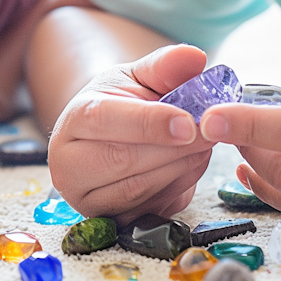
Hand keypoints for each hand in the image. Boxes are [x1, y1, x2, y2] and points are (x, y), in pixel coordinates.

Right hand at [48, 44, 216, 223]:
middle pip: (122, 160)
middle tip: (210, 133)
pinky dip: (179, 188)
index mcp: (74, 119)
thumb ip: (166, 66)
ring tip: (203, 145)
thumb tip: (195, 58)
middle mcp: (69, 164)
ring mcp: (86, 198)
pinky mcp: (110, 222)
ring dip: (182, 167)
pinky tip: (189, 165)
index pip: (106, 120)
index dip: (149, 123)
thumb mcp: (139, 77)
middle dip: (174, 148)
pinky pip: (151, 210)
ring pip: (140, 189)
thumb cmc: (122, 105)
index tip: (188, 122)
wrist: (107, 141)